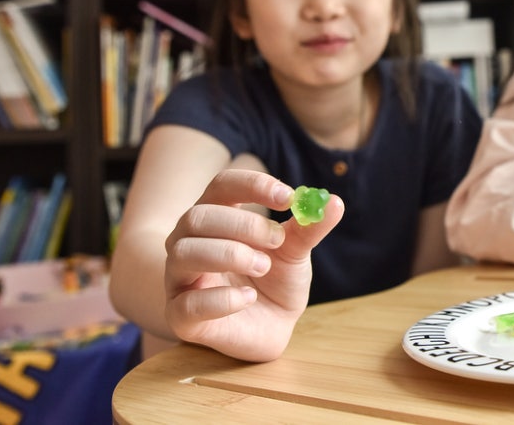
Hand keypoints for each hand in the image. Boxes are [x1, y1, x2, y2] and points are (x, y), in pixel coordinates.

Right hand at [163, 169, 342, 361]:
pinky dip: (221, 299)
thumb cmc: (275, 280)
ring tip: (264, 267)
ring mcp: (180, 279)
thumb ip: (309, 227)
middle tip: (277, 239)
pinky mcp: (181, 318)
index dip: (252, 184)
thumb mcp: (296, 252)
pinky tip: (249, 298)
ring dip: (230, 254)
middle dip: (243, 224)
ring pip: (184, 253)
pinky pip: (188, 303)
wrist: (272, 328)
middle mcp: (189, 242)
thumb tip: (334, 202)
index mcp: (217, 216)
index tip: (287, 196)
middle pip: (198, 216)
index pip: (222, 185)